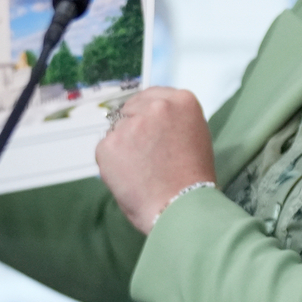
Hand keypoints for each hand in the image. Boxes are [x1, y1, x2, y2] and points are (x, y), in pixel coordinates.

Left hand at [95, 87, 215, 233]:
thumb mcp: (195, 135)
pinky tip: (129, 177)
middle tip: (144, 154)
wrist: (181, 206)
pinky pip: (106, 149)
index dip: (148, 113)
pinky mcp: (109, 144)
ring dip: (123, 146)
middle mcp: (156, 106)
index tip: (148, 128)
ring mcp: (130, 124)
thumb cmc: (193, 178)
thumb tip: (151, 121)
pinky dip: (112, 163)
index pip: (154, 96)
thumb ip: (174, 121)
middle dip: (133, 127)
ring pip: (118, 130)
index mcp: (182, 101)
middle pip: (131, 109)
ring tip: (140, 171)